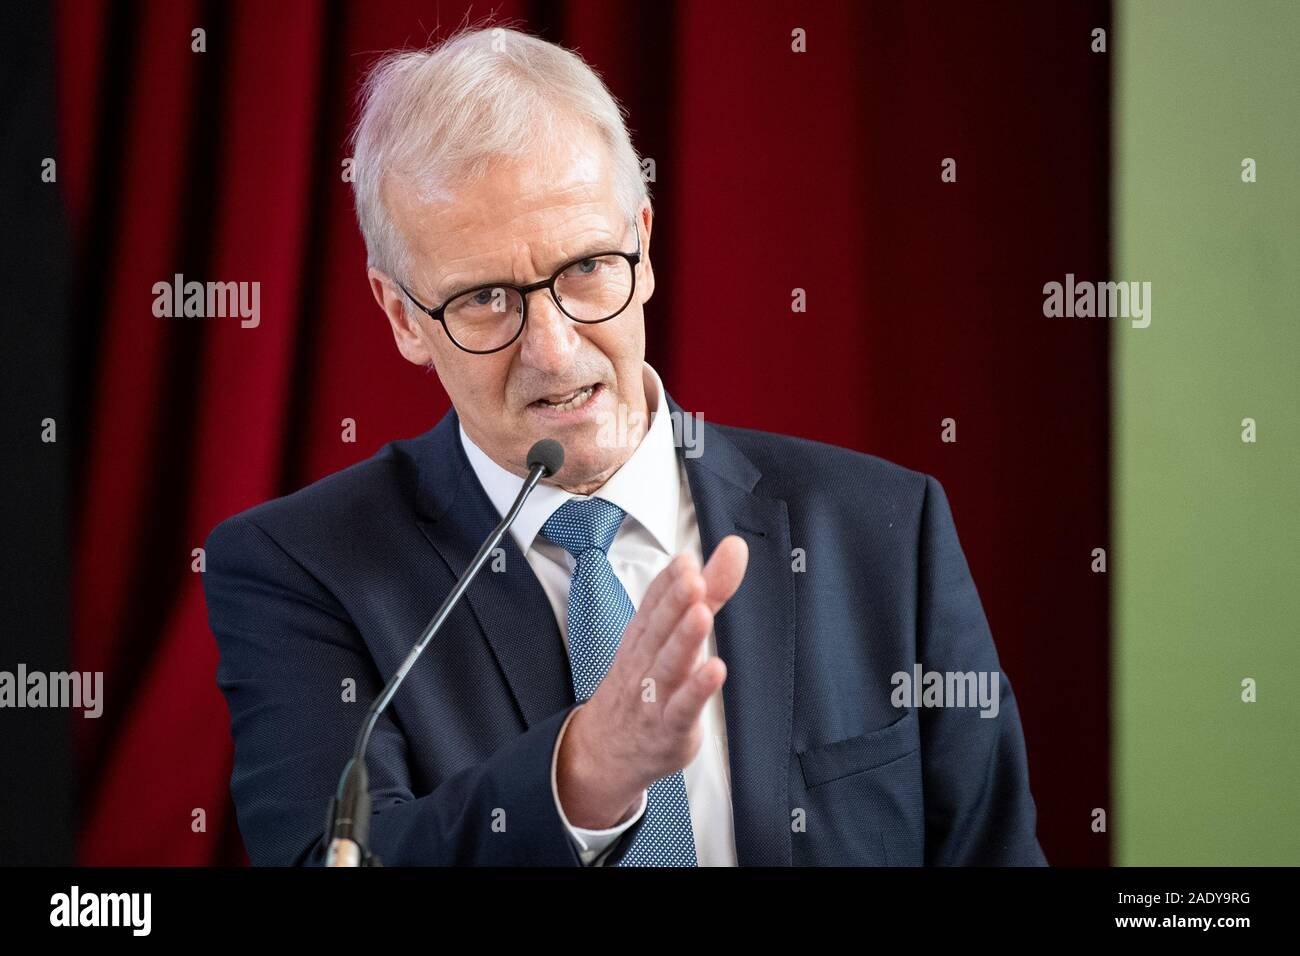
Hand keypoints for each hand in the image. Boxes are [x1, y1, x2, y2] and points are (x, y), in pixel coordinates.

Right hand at [556, 535, 748, 828]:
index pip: (654, 602)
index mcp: (644, 635)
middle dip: (676, 601)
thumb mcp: (670, 636)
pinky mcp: (670, 725)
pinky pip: (684, 706)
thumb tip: (733, 549)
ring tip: (702, 615)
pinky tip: (715, 670)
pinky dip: (698, 689)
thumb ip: (709, 591)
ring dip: (685, 638)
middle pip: (660, 627)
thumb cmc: (642, 686)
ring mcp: (655, 694)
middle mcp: (646, 660)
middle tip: (692, 577)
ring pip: (670, 663)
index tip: (686, 560)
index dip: (669, 581)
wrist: (605, 751)